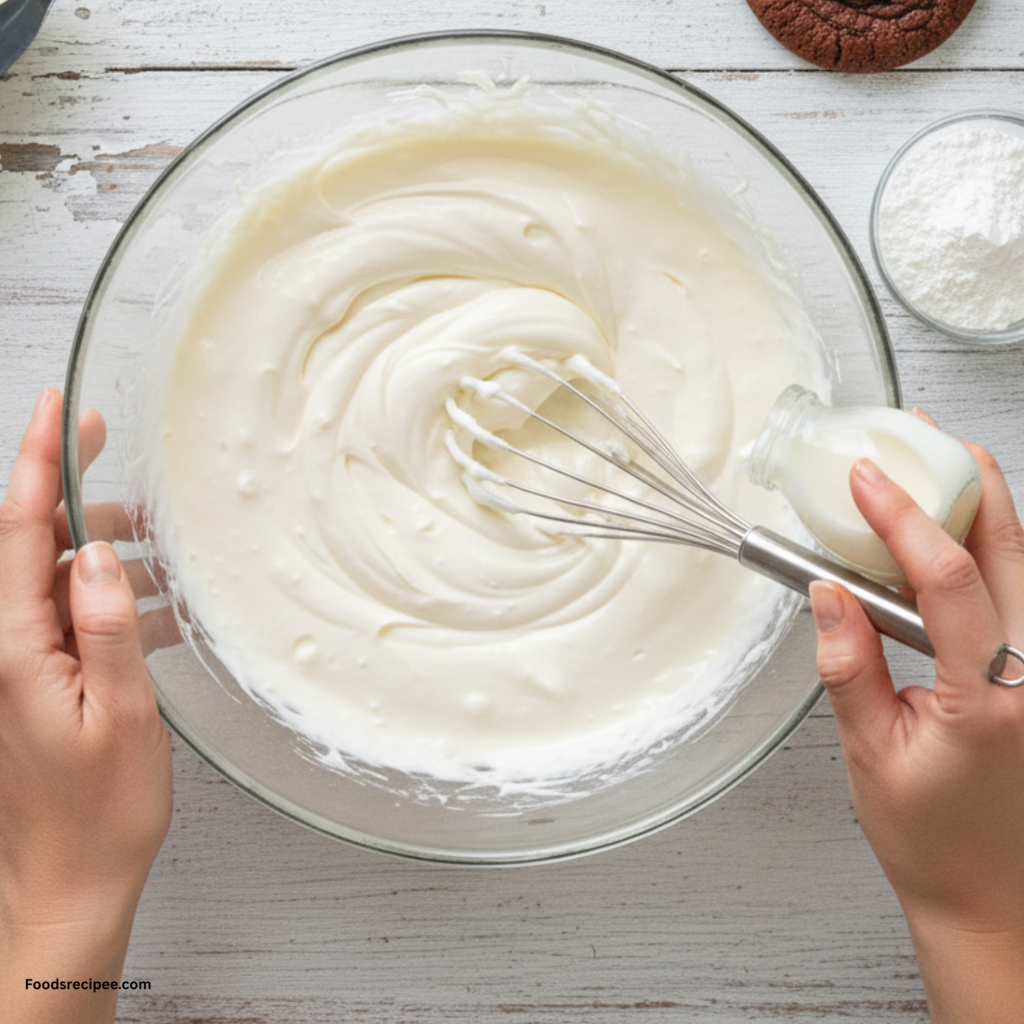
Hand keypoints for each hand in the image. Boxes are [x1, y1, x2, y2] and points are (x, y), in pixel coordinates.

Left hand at [0, 389, 172, 1023]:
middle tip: (124, 463)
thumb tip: (101, 553)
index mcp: (16, 646)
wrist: (71, 881)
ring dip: (113, 554)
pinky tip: (166, 612)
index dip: (36, 463)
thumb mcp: (118, 712)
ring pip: (64, 577)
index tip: (57, 409)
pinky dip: (122, 600)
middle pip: (38, 544)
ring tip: (169, 555)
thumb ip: (105, 626)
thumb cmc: (96, 811)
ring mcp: (29, 662)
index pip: (19, 531)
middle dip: (80, 497)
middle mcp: (12, 645)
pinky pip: (81, 616)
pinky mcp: (49, 680)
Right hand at [809, 429, 1023, 1023]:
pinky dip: (995, 551)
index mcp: (987, 699)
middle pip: (1012, 551)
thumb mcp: (872, 756)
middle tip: (925, 436)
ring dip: (986, 508)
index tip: (867, 478)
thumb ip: (849, 668)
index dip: (903, 518)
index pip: (948, 580)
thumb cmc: (934, 841)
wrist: (994, 898)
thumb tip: (828, 594)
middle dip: (967, 482)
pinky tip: (964, 534)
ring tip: (946, 465)